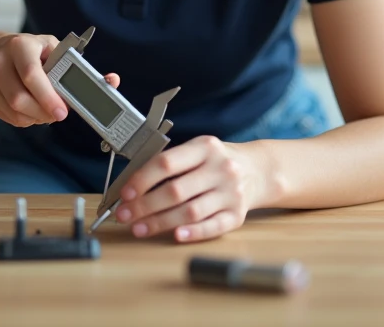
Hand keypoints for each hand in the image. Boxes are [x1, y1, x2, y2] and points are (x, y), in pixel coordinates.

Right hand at [0, 33, 118, 127]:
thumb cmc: (31, 51)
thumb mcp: (54, 50)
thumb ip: (80, 67)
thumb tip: (112, 81)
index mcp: (20, 45)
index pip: (31, 74)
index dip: (48, 97)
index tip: (63, 112)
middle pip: (19, 99)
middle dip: (43, 112)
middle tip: (58, 114)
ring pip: (14, 112)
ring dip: (35, 118)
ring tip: (45, 110)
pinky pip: (7, 117)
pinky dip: (24, 119)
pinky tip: (30, 109)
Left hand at [112, 136, 268, 242]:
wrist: (258, 170)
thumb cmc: (218, 162)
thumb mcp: (198, 151)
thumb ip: (171, 164)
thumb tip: (134, 187)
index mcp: (205, 147)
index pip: (167, 163)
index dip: (142, 180)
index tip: (125, 193)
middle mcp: (221, 169)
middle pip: (176, 191)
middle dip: (145, 205)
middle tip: (125, 215)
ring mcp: (231, 193)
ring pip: (190, 211)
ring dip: (160, 222)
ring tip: (140, 228)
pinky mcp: (237, 215)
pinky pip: (212, 226)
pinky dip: (192, 233)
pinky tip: (175, 236)